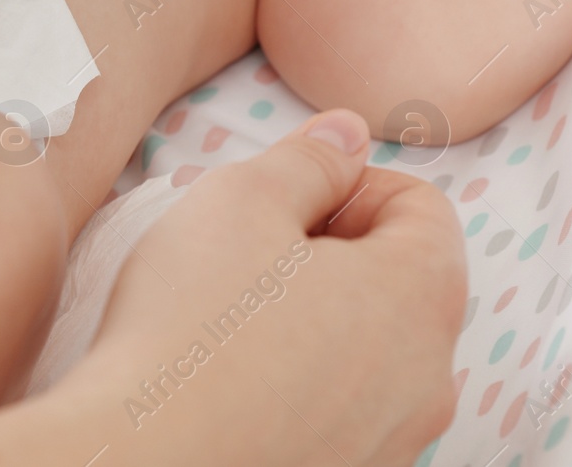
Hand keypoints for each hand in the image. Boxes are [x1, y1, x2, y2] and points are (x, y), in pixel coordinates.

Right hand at [0, 111, 465, 466]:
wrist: (144, 459)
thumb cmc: (190, 324)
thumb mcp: (239, 200)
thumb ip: (308, 158)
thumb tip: (349, 136)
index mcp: (419, 295)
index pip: (422, 206)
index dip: (348, 182)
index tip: (279, 202)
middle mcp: (428, 376)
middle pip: (400, 278)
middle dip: (328, 250)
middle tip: (244, 252)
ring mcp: (393, 438)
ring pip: (370, 346)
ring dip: (313, 315)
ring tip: (228, 316)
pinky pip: (341, 405)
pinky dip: (298, 378)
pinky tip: (228, 377)